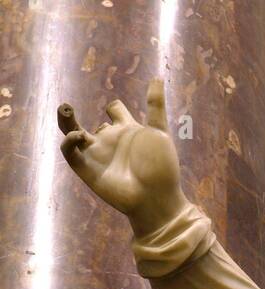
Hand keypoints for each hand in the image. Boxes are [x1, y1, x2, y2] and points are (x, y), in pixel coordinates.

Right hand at [58, 79, 187, 237]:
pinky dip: (68, 143)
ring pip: (74, 134)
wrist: (156, 198)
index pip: (116, 111)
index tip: (114, 109)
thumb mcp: (160, 132)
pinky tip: (76, 136)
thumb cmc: (162, 167)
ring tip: (65, 110)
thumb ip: (155, 105)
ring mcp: (99, 156)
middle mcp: (112, 142)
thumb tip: (157, 76)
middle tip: (69, 108)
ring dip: (66, 121)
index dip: (115, 107)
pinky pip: (71, 153)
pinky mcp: (88, 170)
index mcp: (129, 131)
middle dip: (86, 118)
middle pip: (93, 124)